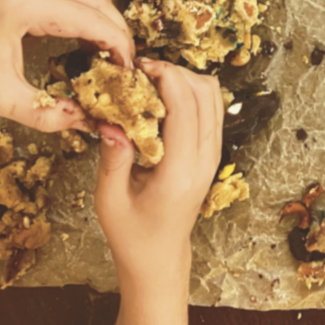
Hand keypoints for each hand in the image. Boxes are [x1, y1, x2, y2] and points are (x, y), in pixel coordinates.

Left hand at [0, 0, 133, 129]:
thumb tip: (87, 122)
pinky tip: (92, 45)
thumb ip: (46, 113)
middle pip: (97, 0)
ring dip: (106, 22)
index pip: (91, 18)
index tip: (130, 71)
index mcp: (25, 5)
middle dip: (118, 32)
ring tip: (113, 56)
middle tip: (127, 66)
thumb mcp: (1, 99)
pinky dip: (90, 17)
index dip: (118, 44)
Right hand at [95, 59, 223, 288]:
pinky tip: (165, 96)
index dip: (167, 78)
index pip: (186, 109)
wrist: (160, 257)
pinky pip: (212, 108)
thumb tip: (110, 121)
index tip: (141, 67)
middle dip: (176, 72)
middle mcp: (205, 160)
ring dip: (186, 79)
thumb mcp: (109, 202)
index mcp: (181, 173)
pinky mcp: (212, 152)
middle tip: (143, 70)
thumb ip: (112, 160)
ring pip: (214, 97)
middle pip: (206, 94)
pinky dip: (192, 92)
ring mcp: (214, 155)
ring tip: (153, 80)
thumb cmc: (132, 235)